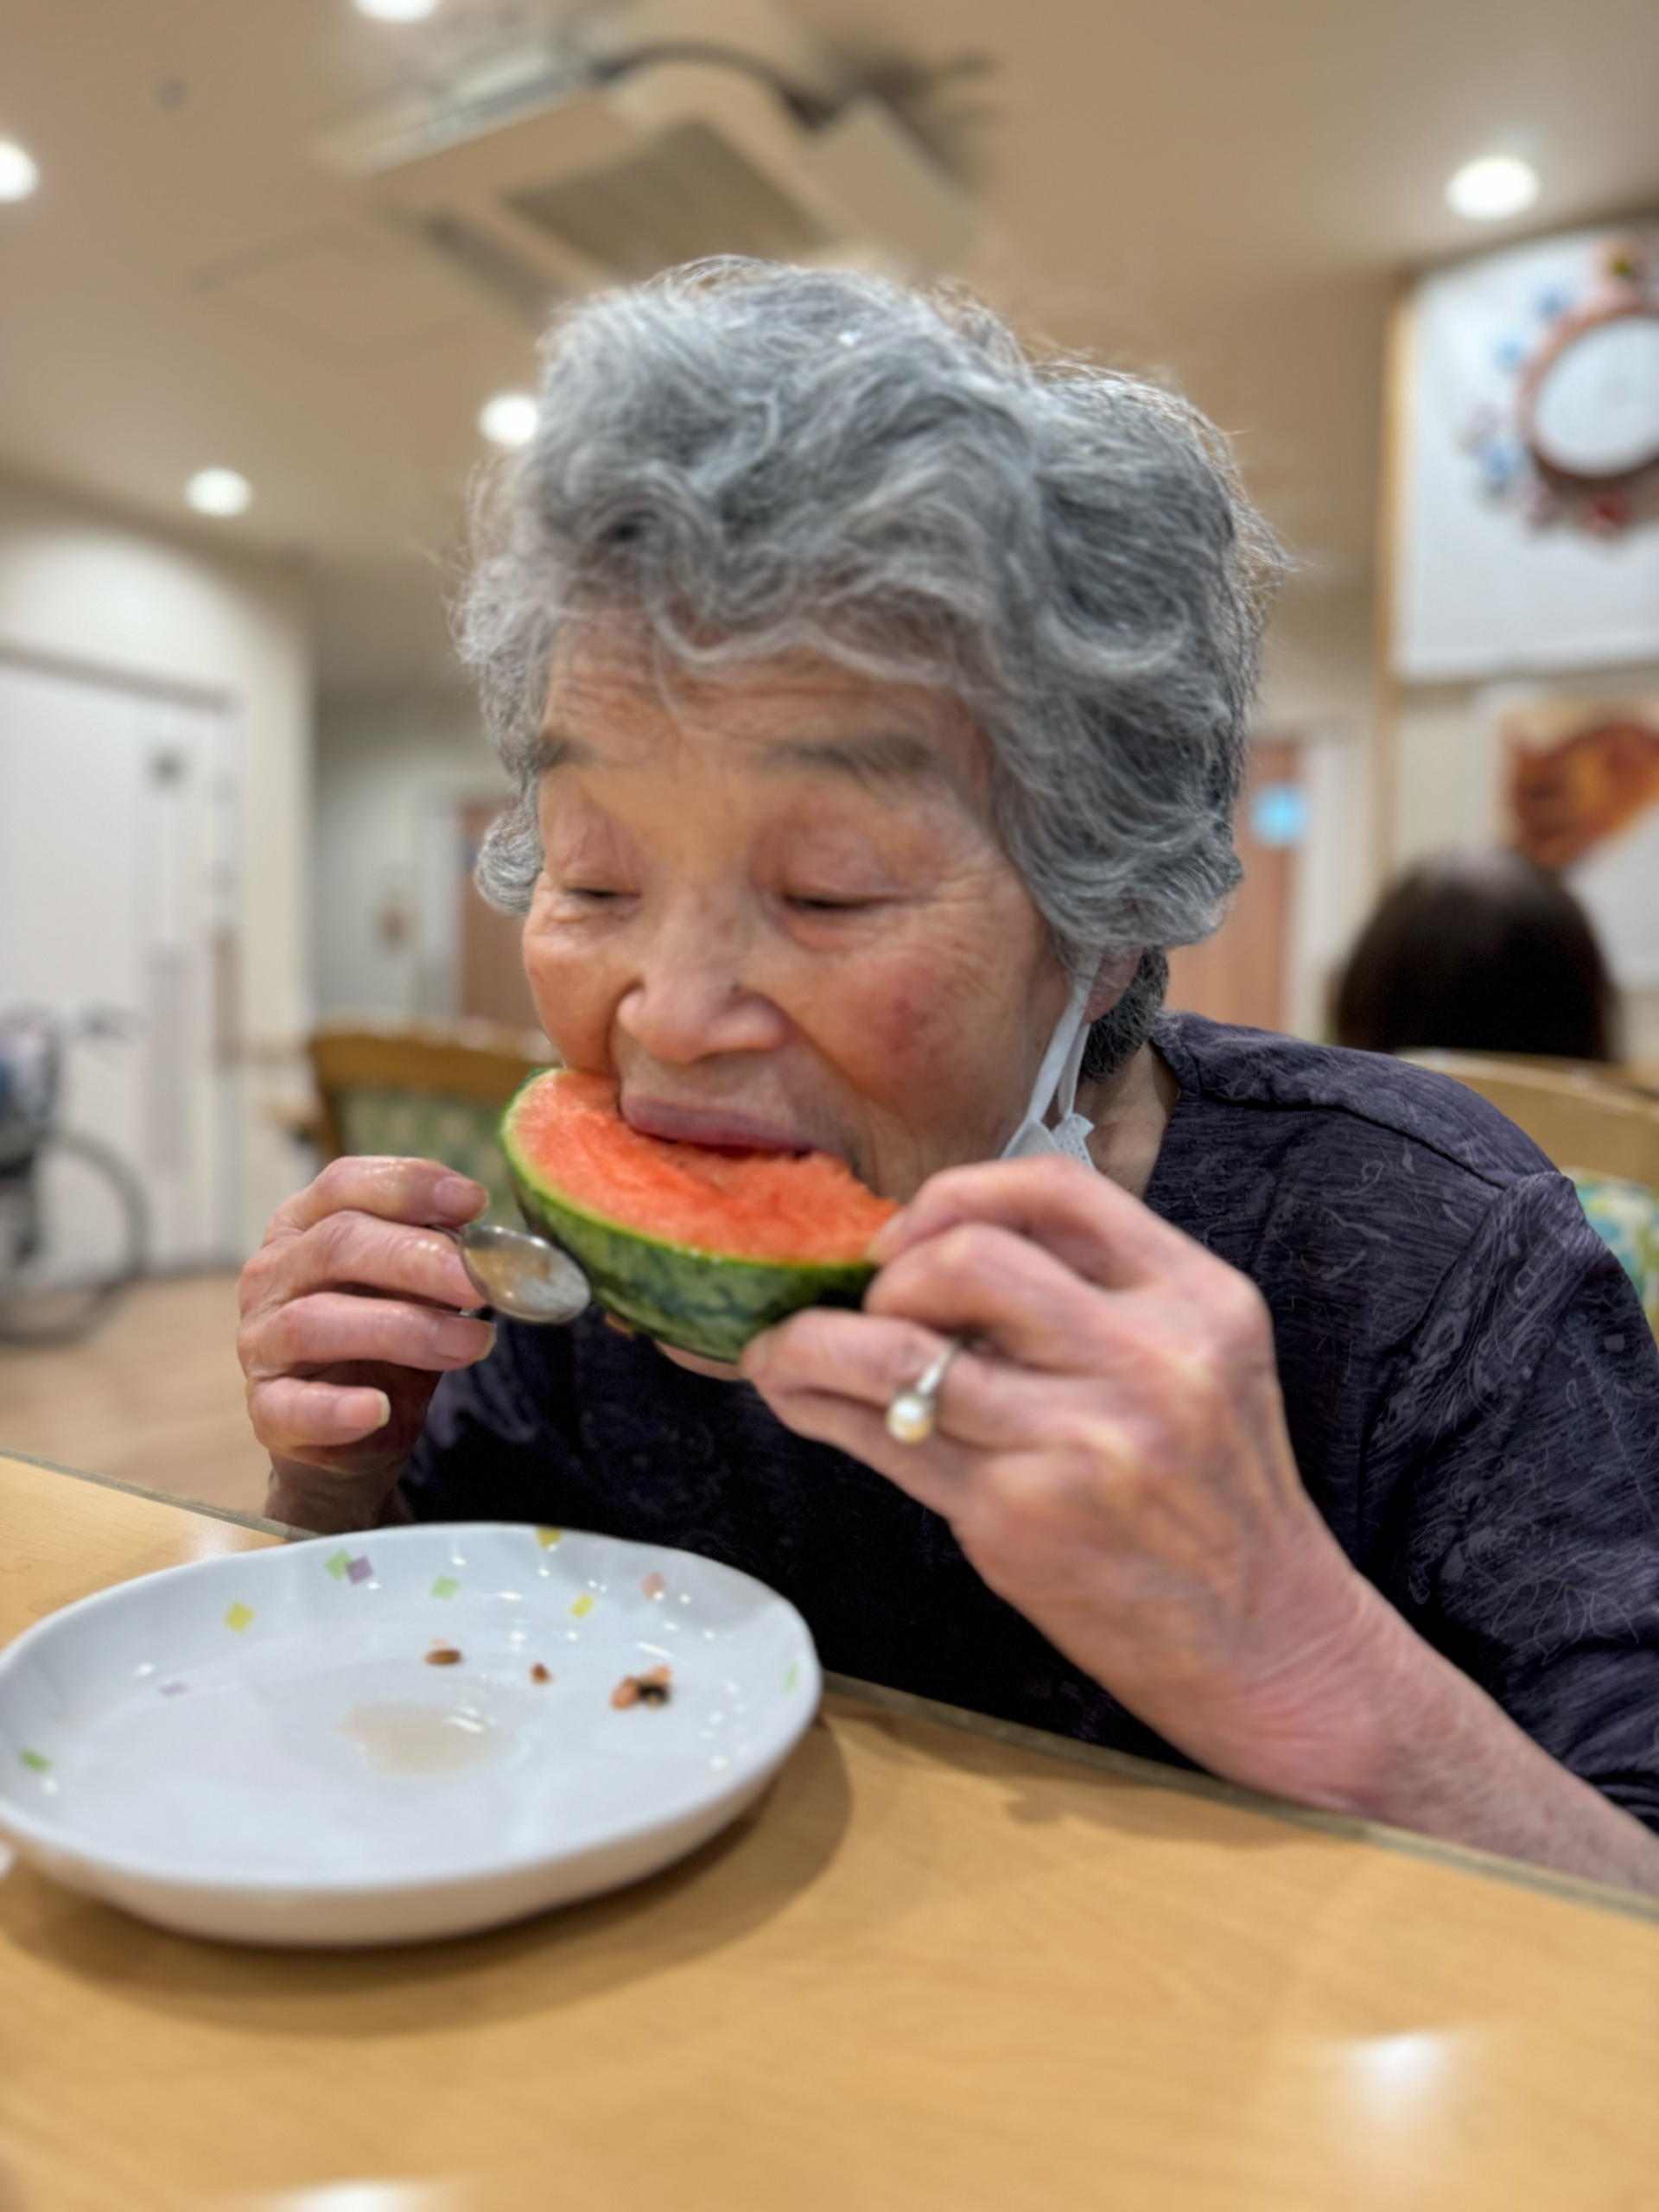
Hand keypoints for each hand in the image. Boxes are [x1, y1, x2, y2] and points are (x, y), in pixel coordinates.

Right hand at [239, 1158, 495, 1532]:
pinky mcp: (267, 1409)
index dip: (408, 1186)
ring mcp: (261, 1341)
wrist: (356, 1432)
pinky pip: (292, 1407)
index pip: (344, 1185)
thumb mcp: (415, 1288)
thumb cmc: (386, 1339)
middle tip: (480, 1281)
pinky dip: (334, 1409)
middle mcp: (273, 1274)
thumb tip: (490, 1244)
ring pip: (315, 1321)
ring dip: (403, 1330)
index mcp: (306, 1226)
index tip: (474, 1201)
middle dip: (416, 1259)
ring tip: (472, 1344)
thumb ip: (439, 1258)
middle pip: (336, 1245)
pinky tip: (377, 1409)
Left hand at [745, 1155, 1658, 1889]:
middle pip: (970, 1257)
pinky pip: (887, 1440)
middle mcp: (1146, 1359)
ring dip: (815, 1341)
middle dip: (893, 1271)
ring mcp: (1080, 1442)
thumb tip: (934, 1249)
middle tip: (871, 1304)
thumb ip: (1096, 1296)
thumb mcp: (1199, 1361)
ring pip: (902, 1352)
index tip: (910, 1231)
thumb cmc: (1216, 1497)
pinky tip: (796, 1397)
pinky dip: (819, 1408)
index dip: (957, 1194)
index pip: (1057, 1189)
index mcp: (1197, 1299)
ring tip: (782, 1347)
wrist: (1267, 1640)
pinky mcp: (1019, 1518)